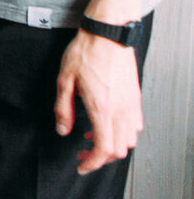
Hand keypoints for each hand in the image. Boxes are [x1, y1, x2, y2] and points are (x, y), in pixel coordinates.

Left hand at [55, 29, 143, 173]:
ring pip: (130, 139)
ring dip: (113, 145)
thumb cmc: (85, 53)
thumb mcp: (64, 81)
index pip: (104, 149)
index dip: (93, 163)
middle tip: (83, 152)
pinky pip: (136, 125)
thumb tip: (63, 130)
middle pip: (120, 149)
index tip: (81, 165)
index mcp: (102, 108)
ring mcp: (132, 104)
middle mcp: (122, 110)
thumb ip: (63, 109)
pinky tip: (106, 123)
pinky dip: (122, 132)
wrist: (108, 33)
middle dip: (101, 157)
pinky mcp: (136, 97)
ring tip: (93, 135)